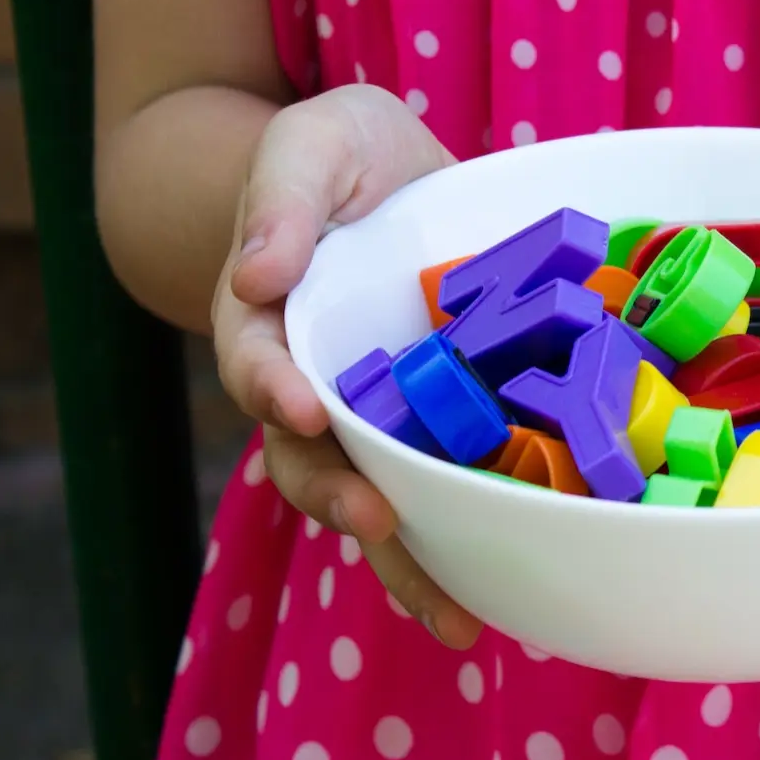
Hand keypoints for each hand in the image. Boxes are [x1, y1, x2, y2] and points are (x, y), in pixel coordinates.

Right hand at [212, 85, 478, 648]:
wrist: (385, 172)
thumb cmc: (337, 155)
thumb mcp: (309, 143)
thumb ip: (280, 198)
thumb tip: (257, 271)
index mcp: (267, 319)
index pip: (256, 361)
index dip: (275, 387)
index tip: (304, 406)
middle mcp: (313, 383)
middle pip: (309, 458)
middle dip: (338, 494)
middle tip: (377, 520)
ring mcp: (374, 412)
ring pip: (376, 496)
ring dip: (407, 559)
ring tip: (451, 616)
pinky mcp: (435, 420)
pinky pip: (443, 485)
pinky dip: (464, 541)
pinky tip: (503, 596)